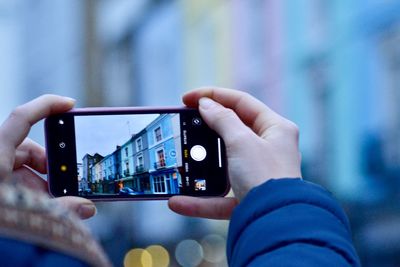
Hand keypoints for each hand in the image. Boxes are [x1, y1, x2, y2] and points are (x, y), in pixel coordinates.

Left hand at [0, 95, 96, 218]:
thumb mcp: (21, 210)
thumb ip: (59, 208)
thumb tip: (87, 208)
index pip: (23, 117)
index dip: (47, 105)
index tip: (70, 103)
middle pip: (27, 147)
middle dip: (50, 164)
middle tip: (66, 179)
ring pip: (21, 166)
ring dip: (40, 182)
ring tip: (54, 201)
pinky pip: (13, 178)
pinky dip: (29, 189)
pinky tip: (39, 206)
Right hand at [169, 87, 301, 218]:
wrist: (275, 223)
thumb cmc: (266, 177)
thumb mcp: (242, 141)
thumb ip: (222, 120)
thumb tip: (207, 104)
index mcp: (276, 129)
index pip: (242, 102)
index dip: (214, 95)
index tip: (188, 98)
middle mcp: (269, 150)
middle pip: (232, 132)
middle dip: (206, 128)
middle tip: (185, 122)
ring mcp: (257, 175)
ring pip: (223, 164)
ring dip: (200, 165)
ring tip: (181, 158)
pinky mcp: (247, 198)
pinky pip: (219, 196)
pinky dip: (199, 199)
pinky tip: (178, 201)